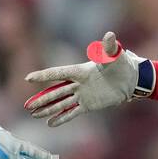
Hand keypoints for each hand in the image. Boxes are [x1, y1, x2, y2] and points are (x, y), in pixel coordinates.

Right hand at [24, 31, 144, 126]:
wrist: (130, 80)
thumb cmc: (122, 64)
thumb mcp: (114, 56)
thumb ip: (109, 47)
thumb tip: (110, 35)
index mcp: (80, 71)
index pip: (58, 74)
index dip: (44, 76)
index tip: (29, 78)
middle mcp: (78, 83)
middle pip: (55, 92)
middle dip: (42, 99)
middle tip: (27, 106)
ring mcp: (82, 95)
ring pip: (60, 103)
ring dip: (48, 109)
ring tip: (34, 115)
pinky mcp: (88, 105)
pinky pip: (72, 112)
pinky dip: (61, 118)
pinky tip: (50, 123)